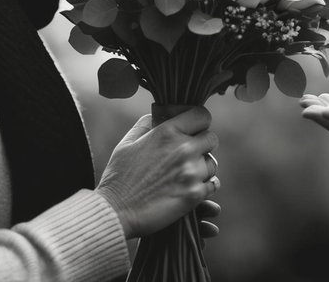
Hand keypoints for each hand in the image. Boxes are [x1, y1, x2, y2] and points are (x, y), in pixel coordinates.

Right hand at [97, 107, 219, 239]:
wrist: (116, 212)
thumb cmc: (119, 177)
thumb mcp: (127, 143)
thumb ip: (146, 125)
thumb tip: (160, 115)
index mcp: (167, 132)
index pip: (202, 115)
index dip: (199, 121)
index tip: (194, 129)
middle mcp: (183, 149)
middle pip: (212, 139)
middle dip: (203, 145)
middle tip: (190, 155)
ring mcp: (191, 173)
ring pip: (212, 164)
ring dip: (202, 168)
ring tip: (186, 175)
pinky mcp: (194, 195)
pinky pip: (212, 185)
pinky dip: (204, 187)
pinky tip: (191, 188)